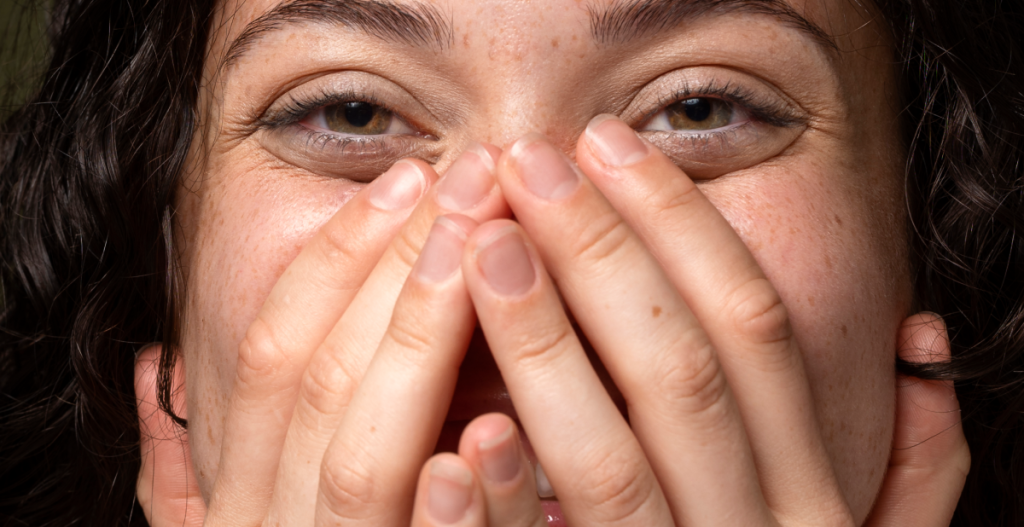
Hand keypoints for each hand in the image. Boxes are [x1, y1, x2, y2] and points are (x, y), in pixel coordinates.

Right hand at [135, 144, 510, 525]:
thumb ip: (187, 461)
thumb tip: (157, 362)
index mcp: (239, 498)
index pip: (268, 355)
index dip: (335, 260)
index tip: (406, 179)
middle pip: (323, 382)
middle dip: (397, 269)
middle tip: (473, 178)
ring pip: (363, 460)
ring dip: (420, 344)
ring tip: (480, 245)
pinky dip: (458, 504)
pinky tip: (494, 429)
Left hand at [403, 118, 968, 525]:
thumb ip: (910, 471)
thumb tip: (926, 350)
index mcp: (813, 503)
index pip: (755, 333)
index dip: (684, 230)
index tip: (613, 149)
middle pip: (681, 374)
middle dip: (604, 257)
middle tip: (529, 164)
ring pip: (610, 463)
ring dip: (544, 347)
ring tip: (479, 248)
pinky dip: (499, 509)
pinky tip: (455, 436)